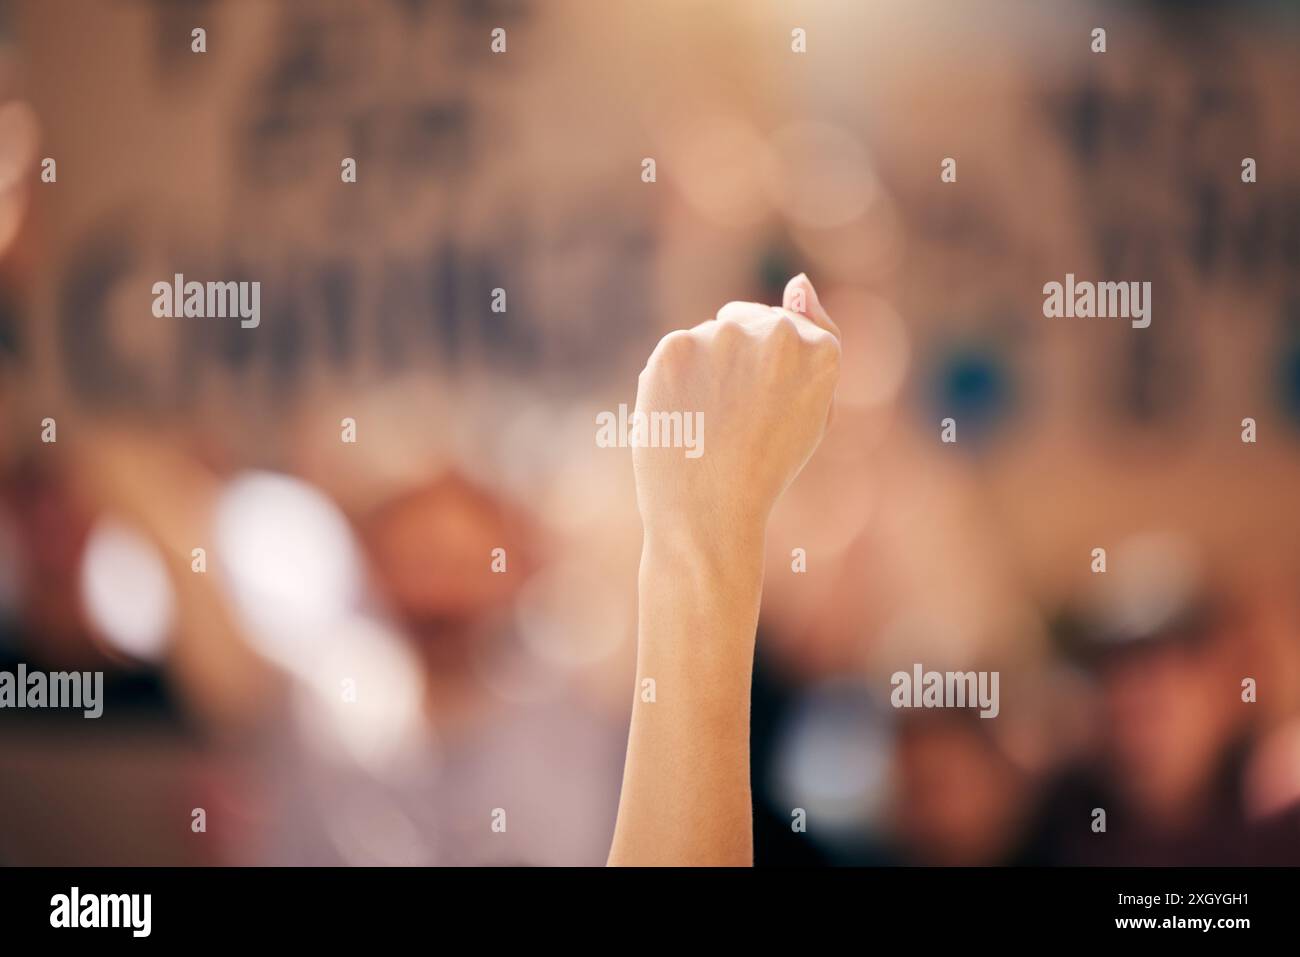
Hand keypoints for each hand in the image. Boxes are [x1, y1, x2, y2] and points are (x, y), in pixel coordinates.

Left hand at [632, 273, 840, 548]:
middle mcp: (776, 332)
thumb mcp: (813, 411)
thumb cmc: (767, 469)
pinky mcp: (674, 347)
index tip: (766, 407)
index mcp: (821, 350)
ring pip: (711, 336)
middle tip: (736, 421)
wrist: (708, 512)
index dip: (773, 371)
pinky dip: (675, 379)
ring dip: (707, 367)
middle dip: (741, 359)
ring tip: (709, 423)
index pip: (793, 328)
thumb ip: (814, 341)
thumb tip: (797, 280)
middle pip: (750, 320)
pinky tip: (683, 416)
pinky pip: (677, 351)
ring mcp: (722, 335)